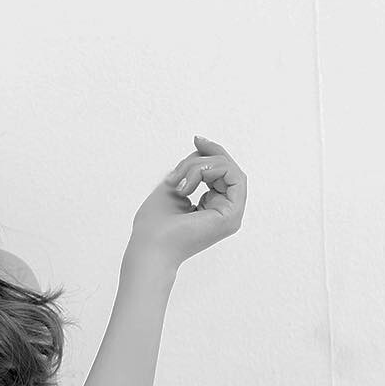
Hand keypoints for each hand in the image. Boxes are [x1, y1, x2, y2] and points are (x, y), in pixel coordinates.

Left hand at [128, 135, 246, 273]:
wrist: (150, 246)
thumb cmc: (154, 224)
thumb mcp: (173, 185)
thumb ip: (191, 168)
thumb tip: (203, 148)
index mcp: (213, 207)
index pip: (221, 171)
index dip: (211, 151)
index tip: (197, 139)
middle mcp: (226, 211)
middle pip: (227, 166)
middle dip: (200, 160)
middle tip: (176, 173)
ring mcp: (232, 214)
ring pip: (229, 168)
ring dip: (199, 167)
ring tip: (179, 185)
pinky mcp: (232, 214)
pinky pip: (234, 176)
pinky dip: (209, 170)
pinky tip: (187, 186)